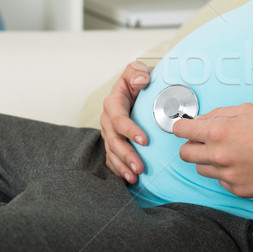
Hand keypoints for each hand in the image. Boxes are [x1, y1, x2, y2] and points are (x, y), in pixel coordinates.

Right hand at [100, 61, 151, 183]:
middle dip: (126, 155)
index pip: (119, 119)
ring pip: (112, 153)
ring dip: (123, 166)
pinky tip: (128, 180)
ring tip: (135, 177)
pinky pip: (112, 159)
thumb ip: (137, 72)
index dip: (130, 130)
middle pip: (114, 140)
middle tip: (140, 167)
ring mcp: (109, 133)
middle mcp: (108, 120)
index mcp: (113, 103)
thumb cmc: (137, 81)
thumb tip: (141, 81)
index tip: (144, 140)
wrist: (135, 89)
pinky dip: (119, 170)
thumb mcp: (136, 71)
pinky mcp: (112, 143)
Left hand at [172, 103, 252, 198]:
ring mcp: (229, 176)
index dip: (182, 128)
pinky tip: (244, 164)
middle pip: (185, 154)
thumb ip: (219, 114)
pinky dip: (227, 174)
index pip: (181, 131)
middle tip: (206, 141)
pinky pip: (221, 182)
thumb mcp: (248, 110)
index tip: (184, 128)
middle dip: (192, 145)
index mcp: (220, 132)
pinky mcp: (239, 191)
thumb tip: (201, 120)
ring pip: (202, 170)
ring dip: (209, 161)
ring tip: (231, 152)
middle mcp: (220, 156)